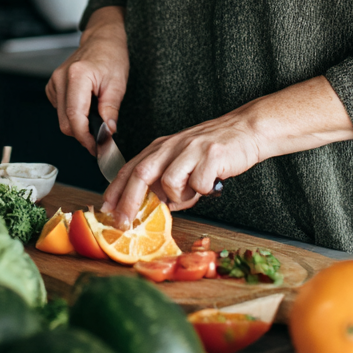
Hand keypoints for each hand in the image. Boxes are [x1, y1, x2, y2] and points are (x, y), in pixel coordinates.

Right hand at [45, 6, 127, 154]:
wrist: (102, 39)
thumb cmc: (111, 56)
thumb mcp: (118, 83)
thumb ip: (111, 109)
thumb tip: (107, 132)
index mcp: (77, 76)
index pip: (75, 118)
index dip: (86, 138)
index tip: (97, 147)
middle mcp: (60, 78)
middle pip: (65, 122)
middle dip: (83, 135)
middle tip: (101, 139)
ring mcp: (54, 82)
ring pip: (61, 118)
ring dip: (77, 125)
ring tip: (95, 119)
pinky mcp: (53, 86)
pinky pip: (59, 110)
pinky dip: (72, 115)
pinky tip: (85, 107)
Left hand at [102, 110, 262, 221]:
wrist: (247, 130)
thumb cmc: (214, 149)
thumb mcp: (182, 160)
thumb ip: (166, 180)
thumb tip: (155, 207)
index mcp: (161, 147)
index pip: (130, 168)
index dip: (115, 190)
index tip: (106, 210)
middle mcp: (172, 145)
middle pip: (141, 174)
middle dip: (128, 201)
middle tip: (125, 222)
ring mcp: (191, 149)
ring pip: (170, 181)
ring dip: (180, 196)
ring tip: (195, 191)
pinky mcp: (211, 155)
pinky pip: (199, 185)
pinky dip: (203, 191)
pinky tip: (211, 183)